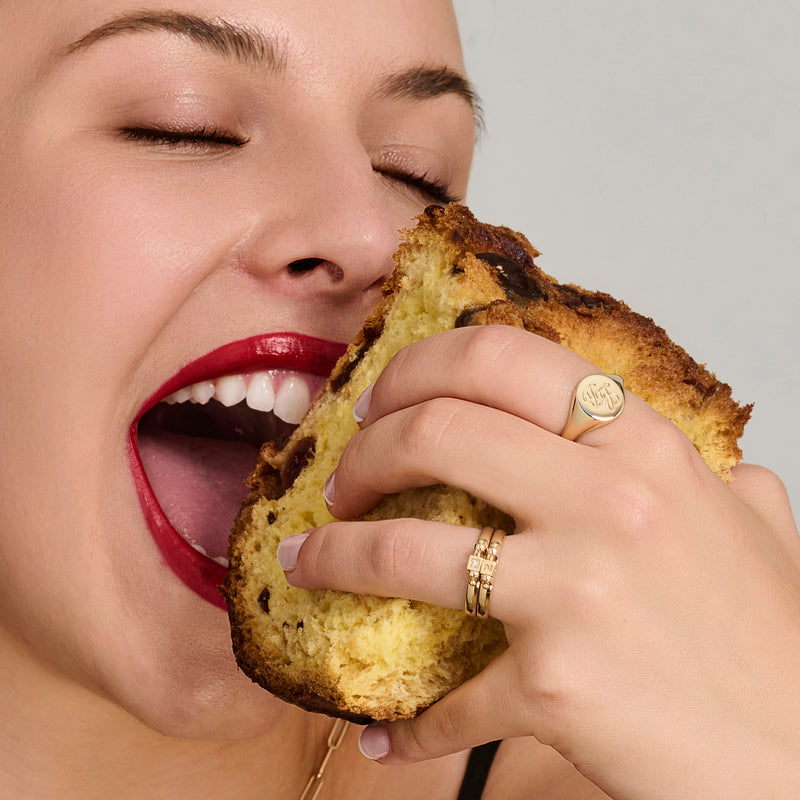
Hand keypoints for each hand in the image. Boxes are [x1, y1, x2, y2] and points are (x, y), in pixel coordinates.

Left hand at [280, 325, 799, 799]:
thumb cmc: (771, 643)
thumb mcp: (756, 528)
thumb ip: (724, 483)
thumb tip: (723, 473)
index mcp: (643, 445)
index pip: (499, 357)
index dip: (414, 368)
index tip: (380, 402)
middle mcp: (609, 499)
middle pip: (434, 429)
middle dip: (361, 451)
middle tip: (342, 481)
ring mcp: (577, 588)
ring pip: (404, 547)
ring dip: (334, 554)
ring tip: (309, 561)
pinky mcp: (555, 683)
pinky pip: (448, 698)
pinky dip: (409, 722)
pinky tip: (388, 732)